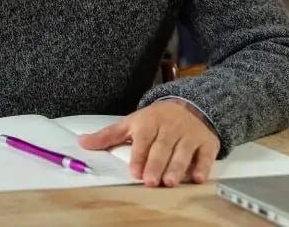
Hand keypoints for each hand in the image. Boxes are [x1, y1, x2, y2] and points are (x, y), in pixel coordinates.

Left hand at [78, 99, 219, 187]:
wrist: (191, 105)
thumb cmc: (155, 119)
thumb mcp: (131, 123)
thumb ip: (108, 136)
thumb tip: (81, 143)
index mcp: (149, 122)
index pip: (143, 139)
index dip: (139, 155)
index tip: (135, 171)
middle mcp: (170, 128)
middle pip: (162, 147)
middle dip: (156, 164)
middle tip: (151, 181)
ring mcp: (189, 135)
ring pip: (183, 152)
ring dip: (177, 167)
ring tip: (170, 182)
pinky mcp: (206, 142)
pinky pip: (205, 155)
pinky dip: (203, 166)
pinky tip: (198, 178)